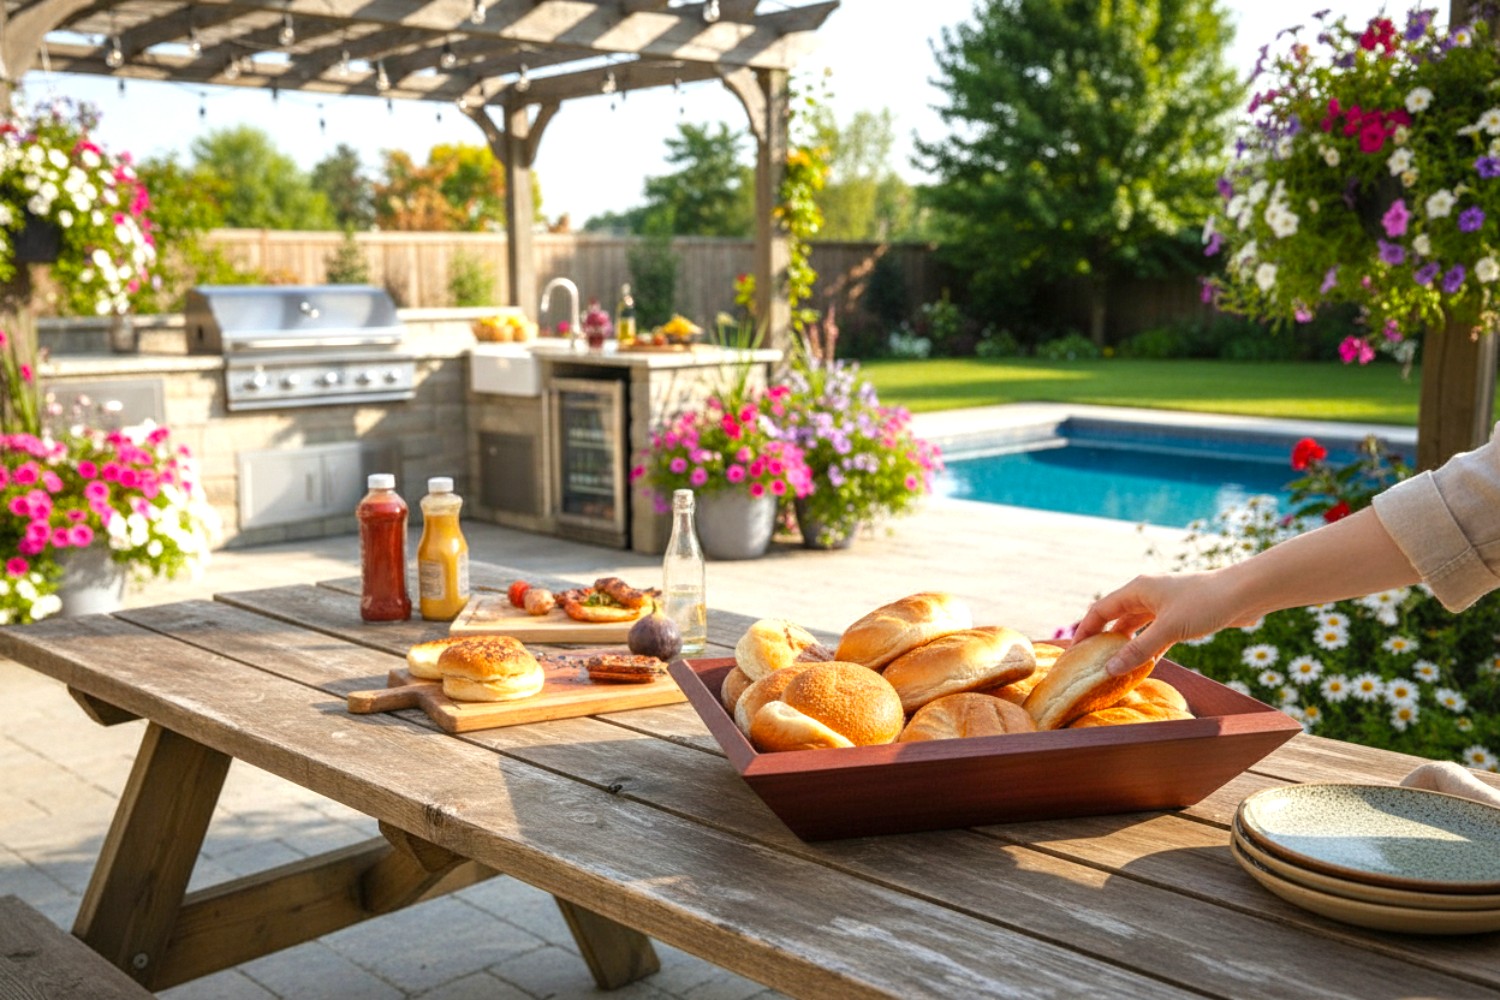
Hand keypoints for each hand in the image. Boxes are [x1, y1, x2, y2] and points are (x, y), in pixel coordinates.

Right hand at [1074, 570, 1261, 675]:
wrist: (1244, 594)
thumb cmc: (1204, 604)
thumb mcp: (1167, 629)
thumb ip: (1138, 650)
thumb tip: (1108, 669)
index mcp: (1136, 590)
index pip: (1099, 610)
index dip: (1084, 631)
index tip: (1073, 653)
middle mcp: (1146, 595)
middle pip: (1115, 618)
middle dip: (1102, 640)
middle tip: (1090, 663)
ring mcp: (1163, 606)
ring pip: (1135, 628)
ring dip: (1125, 646)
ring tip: (1113, 667)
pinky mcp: (1179, 617)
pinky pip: (1154, 635)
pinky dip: (1147, 649)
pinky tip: (1143, 665)